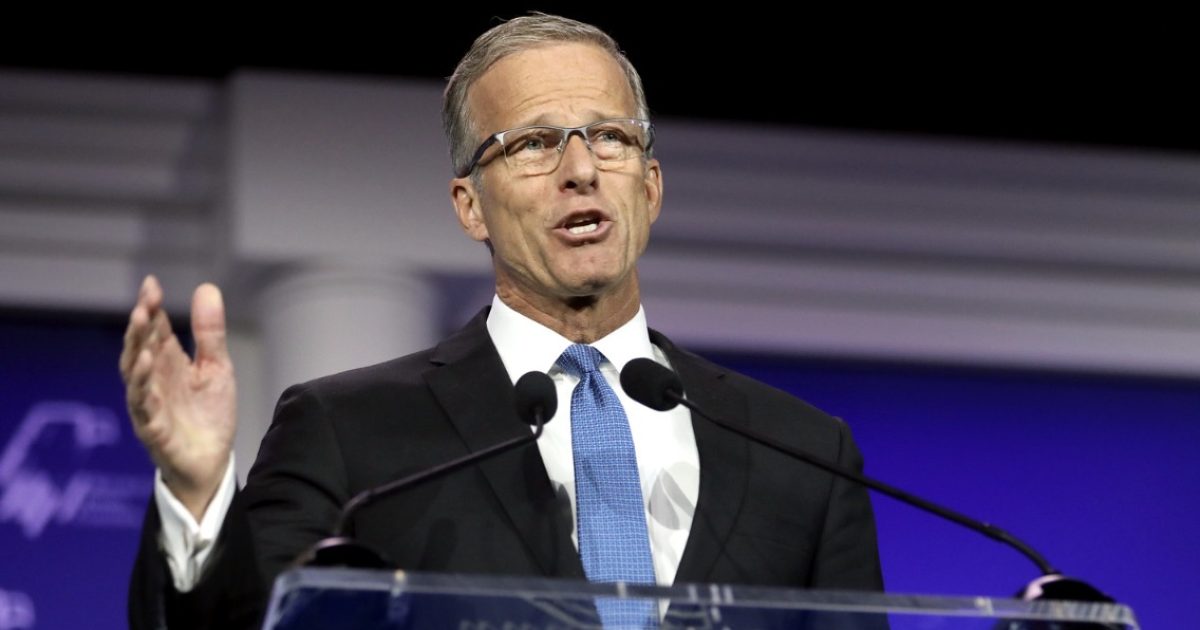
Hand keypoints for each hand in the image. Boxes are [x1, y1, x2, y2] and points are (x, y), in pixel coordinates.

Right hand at [119, 275, 236, 519]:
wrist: (212, 461)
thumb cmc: (209, 414)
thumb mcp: (217, 367)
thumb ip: (210, 333)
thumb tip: (206, 288)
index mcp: (168, 363)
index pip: (155, 329)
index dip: (151, 307)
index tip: (150, 284)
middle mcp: (153, 380)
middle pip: (139, 347)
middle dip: (140, 324)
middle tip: (143, 302)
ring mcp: (150, 404)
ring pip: (134, 375)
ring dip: (135, 351)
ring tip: (140, 329)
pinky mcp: (153, 429)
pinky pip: (143, 408)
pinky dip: (141, 389)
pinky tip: (145, 370)